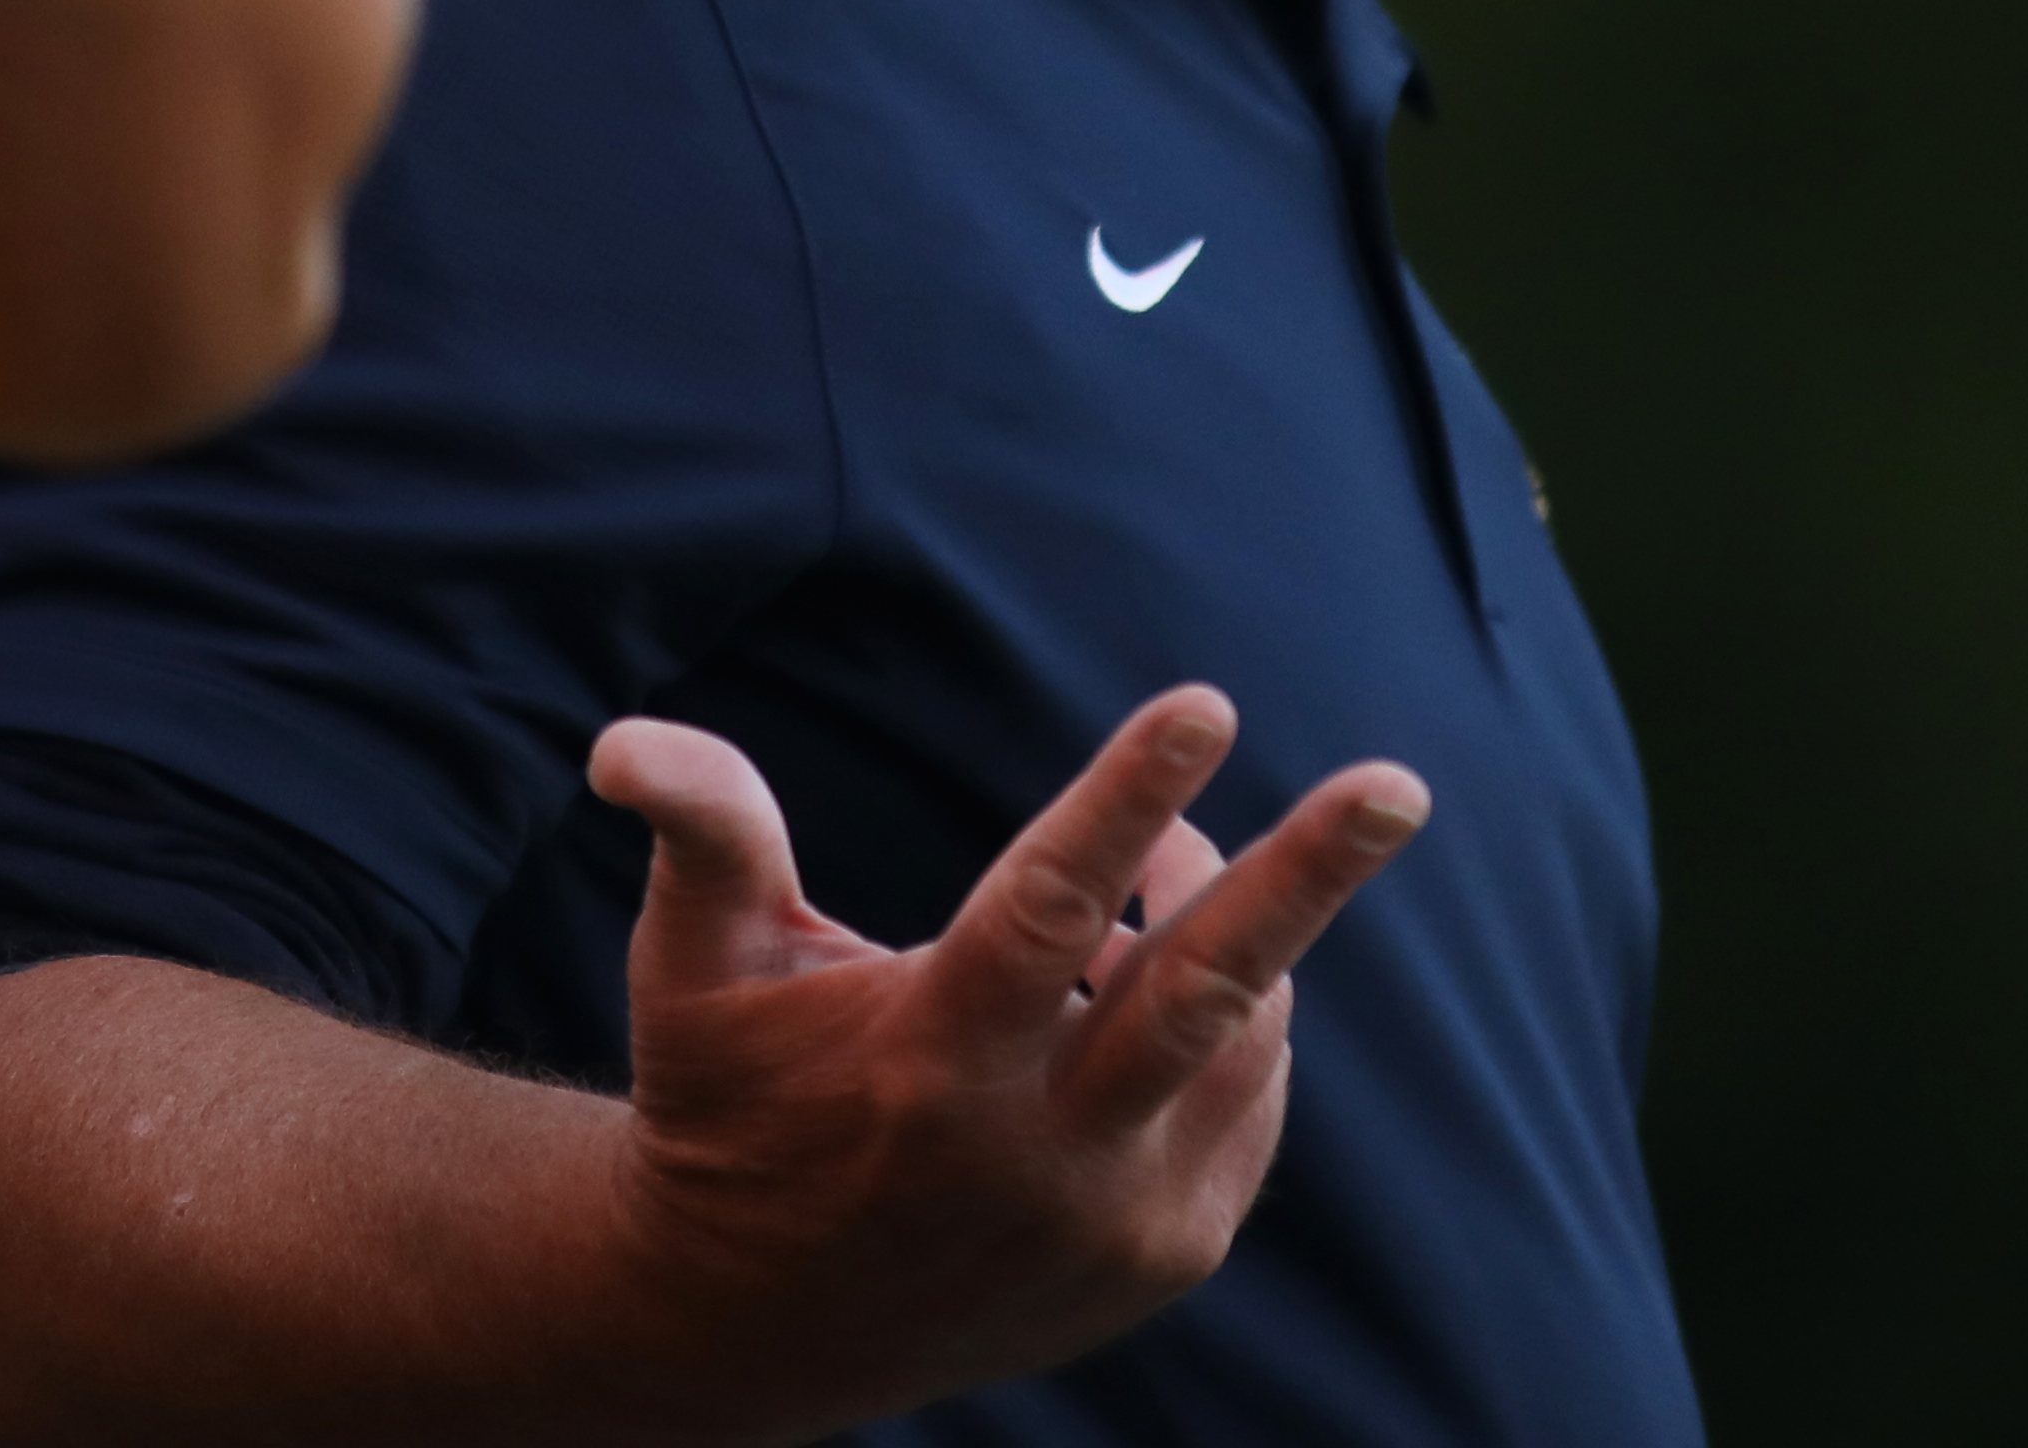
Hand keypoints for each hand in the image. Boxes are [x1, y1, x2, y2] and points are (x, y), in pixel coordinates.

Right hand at [588, 689, 1427, 1431]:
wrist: (760, 1324)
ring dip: (1229, 925)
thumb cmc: (729, 1104)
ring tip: (1171, 868)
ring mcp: (1115, 1219)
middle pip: (1203, 993)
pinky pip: (1243, 1103)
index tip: (1205, 702)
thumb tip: (628, 739)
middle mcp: (1035, 1154)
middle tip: (1399, 784)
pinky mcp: (1164, 1256)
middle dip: (1308, 878)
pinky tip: (1160, 979)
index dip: (1127, 799)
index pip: (1049, 912)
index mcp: (926, 1064)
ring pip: (1234, 1037)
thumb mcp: (697, 971)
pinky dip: (1229, 1024)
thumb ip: (705, 840)